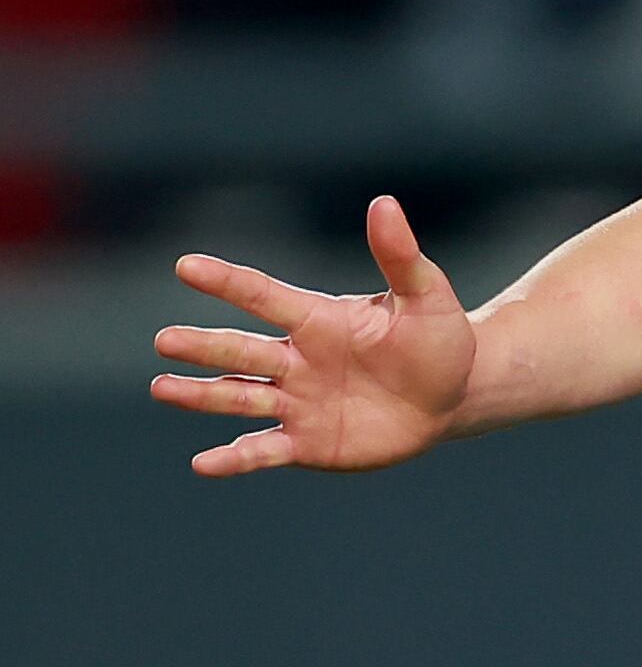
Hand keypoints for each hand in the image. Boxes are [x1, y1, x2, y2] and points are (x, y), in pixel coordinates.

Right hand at [151, 196, 476, 476]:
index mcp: (319, 319)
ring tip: (161, 386)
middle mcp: (298, 359)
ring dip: (201, 393)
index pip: (264, 296)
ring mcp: (299, 402)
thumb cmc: (438, 338)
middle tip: (164, 340)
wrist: (455, 395)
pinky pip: (264, 450)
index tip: (186, 266)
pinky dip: (234, 459)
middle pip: (242, 350)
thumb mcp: (425, 294)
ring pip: (240, 396)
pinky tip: (202, 464)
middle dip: (204, 345)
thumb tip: (384, 202)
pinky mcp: (308, 442)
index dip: (227, 282)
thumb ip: (399, 255)